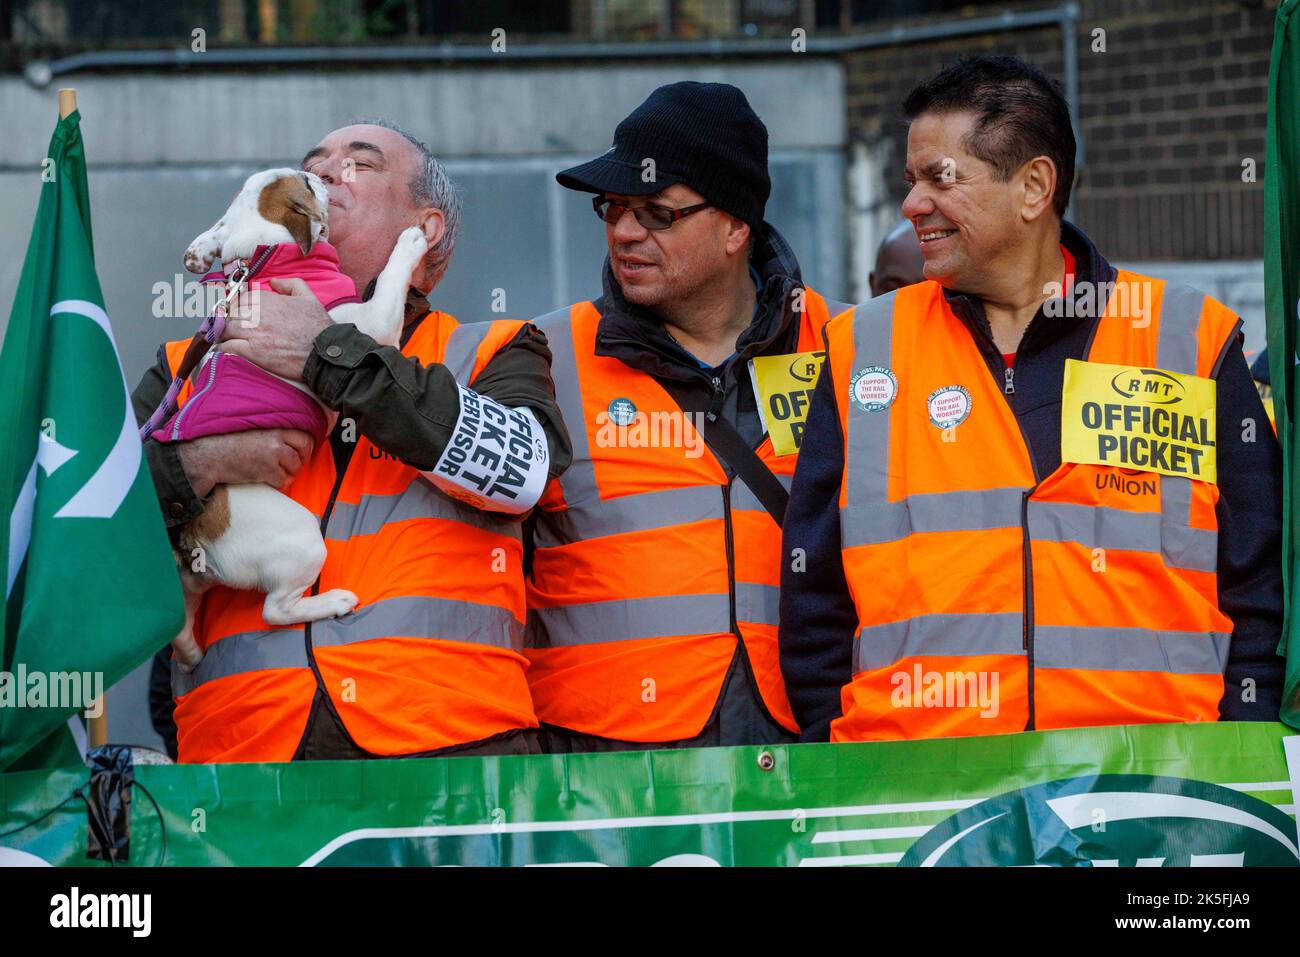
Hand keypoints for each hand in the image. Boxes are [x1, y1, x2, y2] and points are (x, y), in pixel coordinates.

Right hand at [178, 429, 315, 496]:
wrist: (210, 455)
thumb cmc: (227, 442)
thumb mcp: (253, 429)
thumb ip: (272, 433)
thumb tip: (289, 441)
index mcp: (273, 427)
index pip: (303, 435)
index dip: (306, 446)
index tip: (301, 452)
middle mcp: (276, 439)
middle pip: (304, 450)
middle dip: (301, 460)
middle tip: (293, 466)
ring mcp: (272, 455)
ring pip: (295, 468)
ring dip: (287, 473)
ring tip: (273, 472)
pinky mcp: (266, 470)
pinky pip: (282, 481)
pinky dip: (276, 483)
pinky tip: (265, 478)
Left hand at [220, 277, 332, 381]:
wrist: (325, 352)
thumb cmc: (318, 326)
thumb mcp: (309, 297)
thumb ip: (291, 284)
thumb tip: (274, 282)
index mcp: (268, 300)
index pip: (241, 299)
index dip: (239, 307)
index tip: (239, 313)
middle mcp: (257, 314)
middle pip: (231, 314)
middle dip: (229, 320)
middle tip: (230, 327)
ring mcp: (254, 333)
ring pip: (226, 329)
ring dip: (223, 334)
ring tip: (225, 338)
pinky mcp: (253, 352)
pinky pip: (228, 346)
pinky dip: (223, 347)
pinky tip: (226, 349)